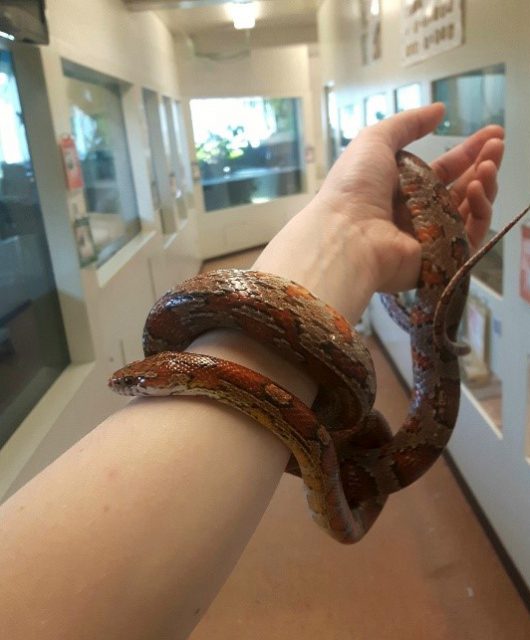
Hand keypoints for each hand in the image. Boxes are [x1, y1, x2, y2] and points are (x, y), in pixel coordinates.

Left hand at [316, 103, 503, 291]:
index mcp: (398, 191)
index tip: (491, 134)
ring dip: (484, 184)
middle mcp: (414, 215)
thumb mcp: (374, 141)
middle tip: (498, 144)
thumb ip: (407, 124)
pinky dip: (479, 211)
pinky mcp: (440, 259)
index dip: (466, 152)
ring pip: (468, 211)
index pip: (440, 171)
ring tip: (488, 165)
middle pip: (459, 190)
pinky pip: (470, 235)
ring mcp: (428, 238)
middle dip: (482, 164)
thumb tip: (439, 110)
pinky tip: (476, 189)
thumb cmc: (354, 188)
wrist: (346, 236)